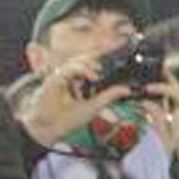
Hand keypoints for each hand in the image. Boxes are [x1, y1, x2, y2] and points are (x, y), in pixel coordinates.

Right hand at [18, 52, 138, 147]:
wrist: (51, 128)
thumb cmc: (69, 118)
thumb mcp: (95, 106)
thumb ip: (109, 96)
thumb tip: (127, 90)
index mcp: (80, 80)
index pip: (92, 65)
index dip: (103, 57)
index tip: (118, 50)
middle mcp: (71, 76)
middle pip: (85, 59)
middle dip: (98, 57)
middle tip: (109, 64)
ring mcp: (62, 76)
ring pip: (77, 61)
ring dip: (90, 65)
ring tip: (99, 74)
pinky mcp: (54, 79)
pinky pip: (68, 69)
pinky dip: (81, 70)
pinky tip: (92, 76)